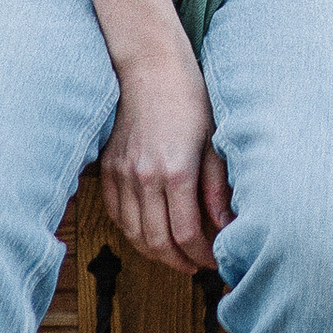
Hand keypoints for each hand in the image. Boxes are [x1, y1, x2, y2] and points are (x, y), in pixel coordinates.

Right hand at [101, 42, 230, 271]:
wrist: (150, 66)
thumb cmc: (190, 98)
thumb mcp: (214, 141)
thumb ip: (217, 188)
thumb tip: (225, 226)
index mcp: (175, 172)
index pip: (185, 234)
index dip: (201, 255)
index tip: (215, 260)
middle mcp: (144, 178)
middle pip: (157, 242)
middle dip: (179, 262)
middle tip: (197, 266)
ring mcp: (121, 174)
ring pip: (133, 233)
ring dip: (155, 252)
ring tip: (176, 255)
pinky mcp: (107, 168)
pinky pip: (116, 213)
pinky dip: (132, 231)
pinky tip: (150, 233)